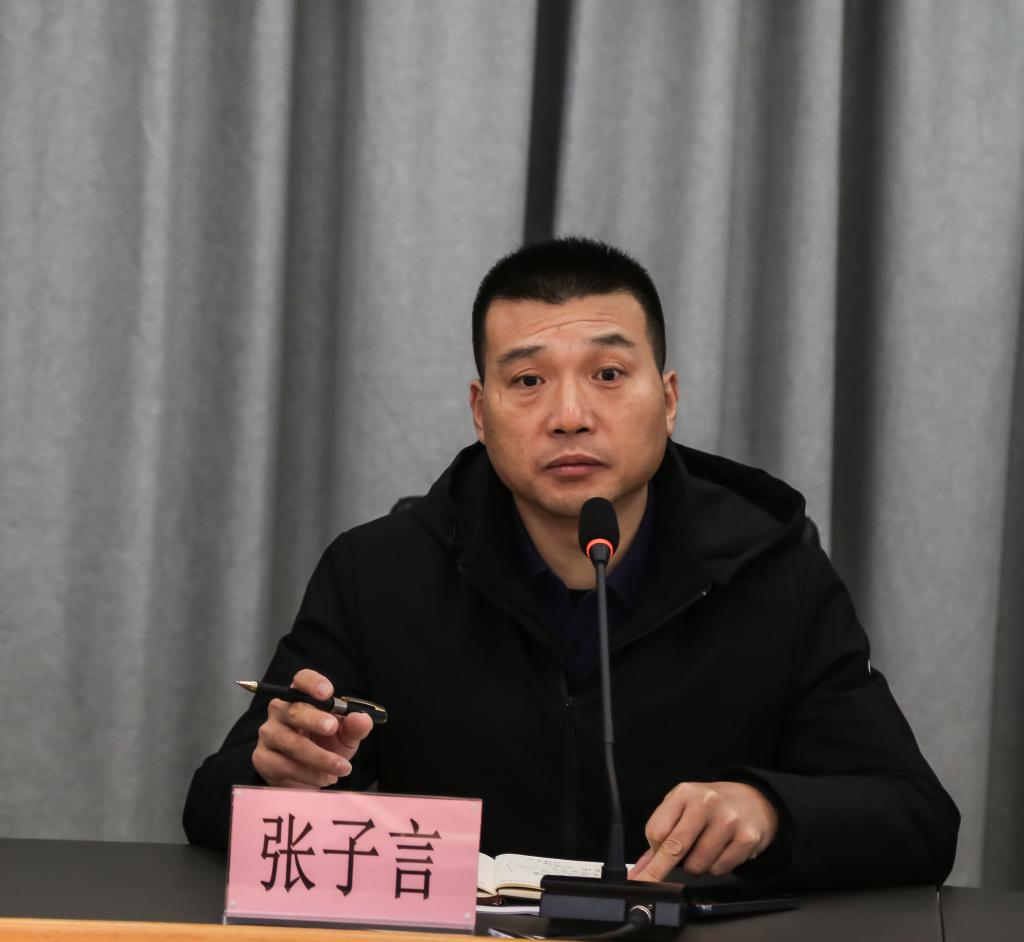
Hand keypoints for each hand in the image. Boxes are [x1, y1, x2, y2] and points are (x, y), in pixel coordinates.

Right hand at [252, 669, 373, 787]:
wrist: (311, 776)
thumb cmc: (328, 746)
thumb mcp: (346, 736)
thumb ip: (355, 727)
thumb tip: (361, 718)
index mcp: (301, 697)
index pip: (302, 680)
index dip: (313, 683)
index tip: (328, 693)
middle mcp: (280, 710)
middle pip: (293, 710)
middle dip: (314, 720)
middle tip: (333, 728)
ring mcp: (268, 734)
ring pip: (291, 743)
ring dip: (319, 758)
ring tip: (341, 768)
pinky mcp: (262, 758)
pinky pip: (284, 766)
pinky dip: (309, 774)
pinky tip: (324, 778)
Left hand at [629, 781, 777, 880]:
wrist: (752, 799)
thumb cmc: (711, 806)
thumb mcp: (682, 808)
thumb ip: (661, 835)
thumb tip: (640, 869)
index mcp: (684, 794)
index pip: (656, 831)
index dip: (654, 848)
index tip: (655, 855)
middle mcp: (706, 803)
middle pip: (675, 847)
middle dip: (661, 868)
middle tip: (652, 880)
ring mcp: (728, 820)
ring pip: (697, 864)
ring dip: (695, 867)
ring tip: (703, 851)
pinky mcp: (746, 838)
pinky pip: (720, 869)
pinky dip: (715, 868)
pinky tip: (720, 852)